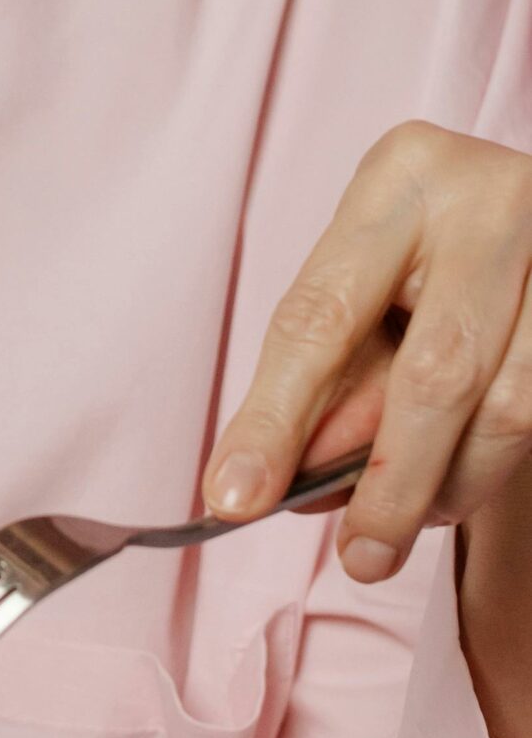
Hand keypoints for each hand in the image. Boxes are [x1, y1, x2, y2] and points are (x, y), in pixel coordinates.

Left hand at [204, 122, 531, 583]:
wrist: (528, 218)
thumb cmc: (426, 260)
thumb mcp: (362, 293)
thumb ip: (328, 385)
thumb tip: (292, 484)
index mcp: (402, 179)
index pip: (322, 317)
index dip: (274, 420)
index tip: (235, 499)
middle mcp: (494, 201)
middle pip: (435, 373)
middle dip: (389, 483)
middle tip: (361, 557)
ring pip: (509, 407)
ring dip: (449, 487)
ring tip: (403, 522)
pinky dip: (486, 468)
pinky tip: (452, 485)